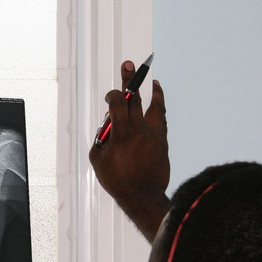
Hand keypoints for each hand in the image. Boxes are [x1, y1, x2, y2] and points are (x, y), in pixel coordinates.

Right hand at [89, 61, 170, 241]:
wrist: (142, 196)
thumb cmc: (118, 180)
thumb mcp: (98, 159)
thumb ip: (101, 138)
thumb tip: (108, 125)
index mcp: (122, 133)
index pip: (118, 103)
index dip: (113, 95)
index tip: (110, 97)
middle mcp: (140, 130)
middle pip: (136, 98)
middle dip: (131, 79)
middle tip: (130, 65)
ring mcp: (154, 135)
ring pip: (156, 107)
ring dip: (154, 92)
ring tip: (154, 82)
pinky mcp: (163, 143)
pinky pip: (162, 121)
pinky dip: (159, 111)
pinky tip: (158, 106)